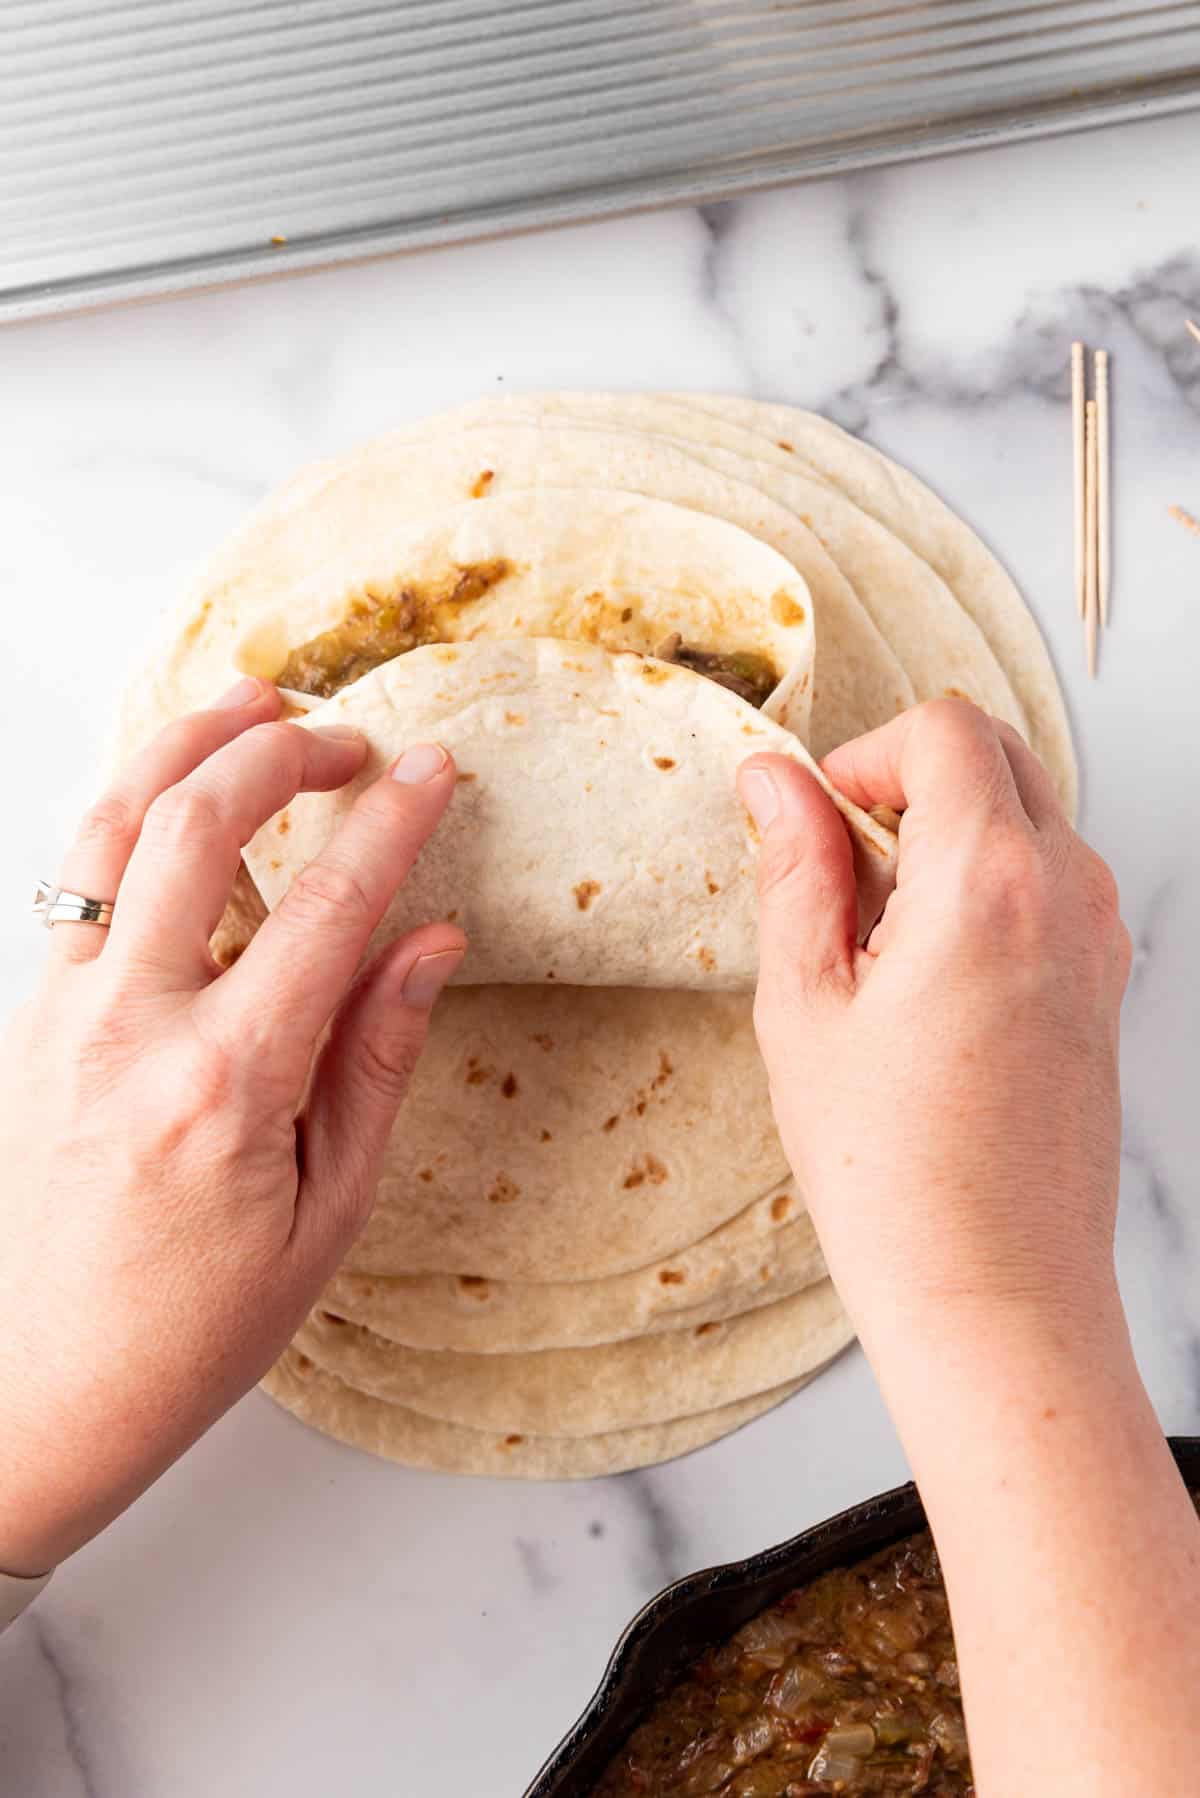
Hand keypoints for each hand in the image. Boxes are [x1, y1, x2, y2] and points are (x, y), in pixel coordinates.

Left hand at [0, 679, 462, 1574]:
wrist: (35, 1396)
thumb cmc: (191, 1329)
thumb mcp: (325, 1217)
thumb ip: (375, 1061)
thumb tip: (428, 944)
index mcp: (223, 1084)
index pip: (327, 907)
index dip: (392, 822)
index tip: (435, 768)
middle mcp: (126, 1028)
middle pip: (200, 826)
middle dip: (281, 750)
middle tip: (347, 736)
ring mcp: (60, 1016)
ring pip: (110, 828)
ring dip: (182, 746)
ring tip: (246, 703)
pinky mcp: (29, 1021)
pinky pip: (77, 881)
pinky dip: (131, 811)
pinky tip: (177, 797)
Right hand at [739, 705, 1199, 1797]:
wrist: (995, 1295)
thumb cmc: (890, 1172)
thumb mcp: (806, 1005)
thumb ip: (796, 871)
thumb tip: (773, 782)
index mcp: (990, 880)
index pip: (945, 730)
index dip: (865, 751)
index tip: (816, 810)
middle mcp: (1067, 893)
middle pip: (998, 755)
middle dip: (910, 776)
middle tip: (836, 860)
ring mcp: (1099, 941)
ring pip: (1027, 817)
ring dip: (947, 834)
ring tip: (872, 940)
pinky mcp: (1105, 986)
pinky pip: (1049, 884)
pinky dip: (984, 886)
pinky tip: (922, 976)